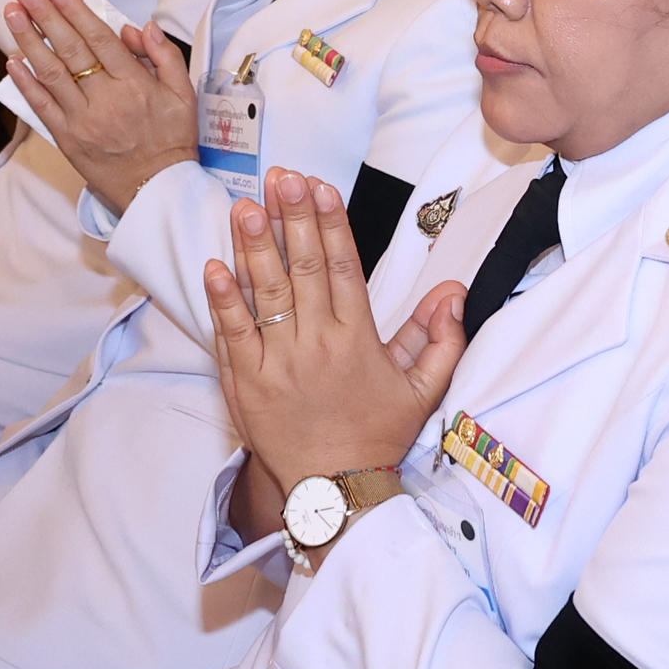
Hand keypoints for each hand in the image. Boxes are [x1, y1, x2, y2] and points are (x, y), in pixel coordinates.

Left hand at [0, 0, 196, 214]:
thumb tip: (143, 27)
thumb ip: (166, 56)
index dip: (75, 10)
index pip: (100, 38)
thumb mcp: (184, 95)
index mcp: (136, 84)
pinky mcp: (68, 139)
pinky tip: (13, 60)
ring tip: (11, 13)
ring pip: (51, 73)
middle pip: (71, 49)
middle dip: (45, 15)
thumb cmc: (171, 140)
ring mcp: (84, 120)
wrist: (157, 190)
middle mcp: (107, 99)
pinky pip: (42, 107)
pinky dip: (26, 83)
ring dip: (28, 41)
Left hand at [204, 168, 468, 534]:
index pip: (345, 268)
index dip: (332, 223)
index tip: (322, 187)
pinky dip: (222, 301)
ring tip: (246, 206)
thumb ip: (439, 338)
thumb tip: (453, 292)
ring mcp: (277, 364)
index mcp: (358, 341)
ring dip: (255, 247)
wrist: (335, 492)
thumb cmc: (376, 438)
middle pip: (304, 269)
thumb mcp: (421, 390)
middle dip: (293, 218)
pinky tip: (215, 266)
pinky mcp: (245, 384)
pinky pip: (231, 335)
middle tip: (282, 177)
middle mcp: (317, 345)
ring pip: (265, 294)